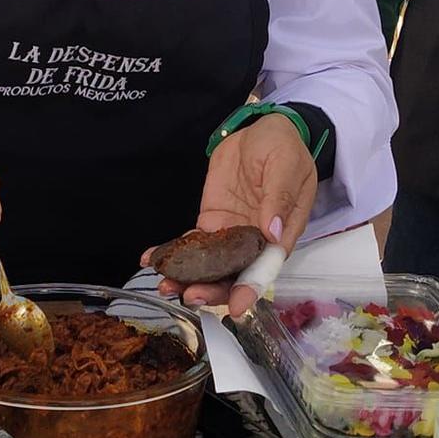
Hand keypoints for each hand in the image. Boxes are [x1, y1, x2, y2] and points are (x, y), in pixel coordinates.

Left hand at [151, 115, 316, 318]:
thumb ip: (279, 198)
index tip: (236, 307)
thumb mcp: (286, 166)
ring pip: (211, 264)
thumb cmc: (284, 148)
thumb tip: (272, 231)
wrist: (261, 130)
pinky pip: (193, 242)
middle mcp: (255, 240)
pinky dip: (173, 253)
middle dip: (212, 289)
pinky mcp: (212, 221)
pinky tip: (152, 259)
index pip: (266, 267)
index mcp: (280, 233)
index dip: (251, 288)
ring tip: (165, 285)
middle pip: (234, 273)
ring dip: (189, 278)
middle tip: (189, 294)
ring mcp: (231, 233)